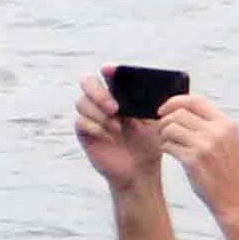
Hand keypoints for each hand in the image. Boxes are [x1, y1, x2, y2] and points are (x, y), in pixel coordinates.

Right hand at [72, 71, 159, 187]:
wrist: (141, 170)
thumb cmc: (149, 144)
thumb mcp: (155, 120)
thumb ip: (152, 101)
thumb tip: (158, 83)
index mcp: (119, 94)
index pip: (108, 74)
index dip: (107, 69)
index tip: (110, 70)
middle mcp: (102, 102)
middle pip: (87, 82)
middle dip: (98, 92)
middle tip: (115, 108)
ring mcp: (92, 117)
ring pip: (82, 102)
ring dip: (99, 113)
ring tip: (117, 128)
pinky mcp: (85, 133)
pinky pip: (80, 122)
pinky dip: (95, 126)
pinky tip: (108, 136)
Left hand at [149, 94, 238, 211]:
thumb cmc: (232, 174)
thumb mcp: (230, 143)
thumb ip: (213, 127)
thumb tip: (185, 113)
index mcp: (226, 124)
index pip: (196, 100)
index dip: (176, 101)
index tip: (165, 109)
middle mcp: (216, 132)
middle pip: (179, 113)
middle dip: (165, 120)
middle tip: (162, 130)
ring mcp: (204, 146)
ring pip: (170, 128)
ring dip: (163, 134)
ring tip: (167, 143)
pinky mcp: (193, 161)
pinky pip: (169, 145)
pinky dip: (165, 147)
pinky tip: (170, 152)